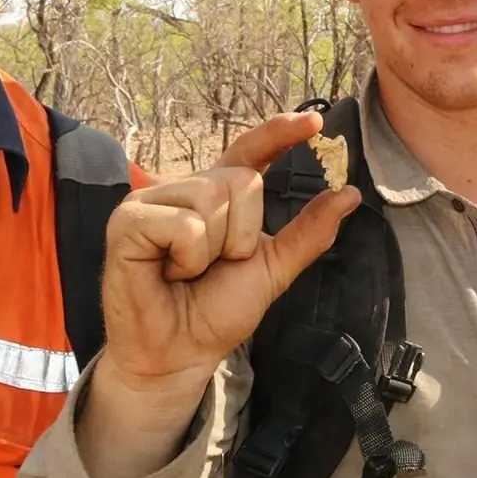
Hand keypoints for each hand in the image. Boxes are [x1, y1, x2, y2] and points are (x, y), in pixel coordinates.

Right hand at [96, 110, 360, 388]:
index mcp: (216, 195)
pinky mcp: (127, 221)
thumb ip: (307, 232)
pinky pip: (184, 224)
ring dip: (213, 250)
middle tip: (214, 266)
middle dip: (242, 234)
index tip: (315, 123)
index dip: (279, 133)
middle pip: (241, 181)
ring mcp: (151, 201)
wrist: (181, 354)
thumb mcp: (273, 268)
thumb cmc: (216, 312)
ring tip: (187, 271)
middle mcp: (184, 189)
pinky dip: (188, 258)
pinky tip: (168, 273)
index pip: (250, 151)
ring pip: (213, 199)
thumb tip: (349, 193)